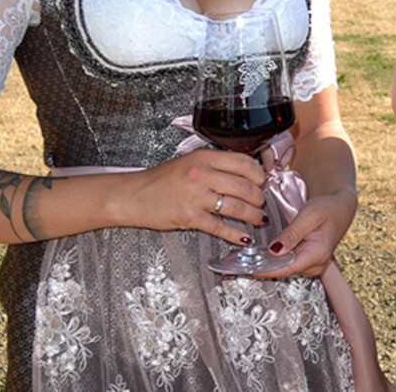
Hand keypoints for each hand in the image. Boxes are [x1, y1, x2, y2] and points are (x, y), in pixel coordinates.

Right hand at [122, 149, 266, 243]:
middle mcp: (201, 175)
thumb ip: (214, 165)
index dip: (259, 174)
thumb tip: (244, 173)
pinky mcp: (189, 217)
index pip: (243, 162)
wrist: (132, 196)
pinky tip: (244, 237)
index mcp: (203, 158)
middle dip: (259, 197)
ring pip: (236, 207)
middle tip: (262, 202)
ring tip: (258, 218)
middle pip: (244, 186)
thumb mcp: (189, 162)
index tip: (262, 181)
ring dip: (253, 215)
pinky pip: (220, 227)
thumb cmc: (160, 180)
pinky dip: (236, 234)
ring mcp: (195, 197)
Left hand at [253, 188, 357, 278]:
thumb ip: (292, 233)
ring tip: (246, 258)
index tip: (245, 269)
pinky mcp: (308, 262)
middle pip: (283, 271)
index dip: (264, 270)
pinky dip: (275, 260)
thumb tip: (274, 251)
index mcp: (318, 253)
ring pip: (284, 269)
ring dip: (267, 264)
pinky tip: (262, 256)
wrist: (340, 207)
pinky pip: (288, 264)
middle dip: (262, 267)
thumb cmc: (328, 208)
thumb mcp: (309, 215)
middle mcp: (316, 264)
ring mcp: (312, 265)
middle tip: (239, 262)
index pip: (286, 268)